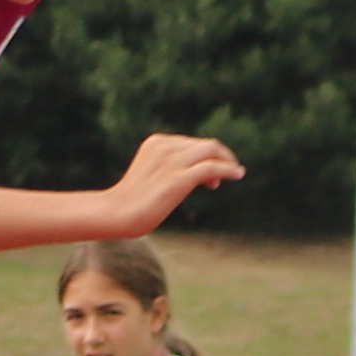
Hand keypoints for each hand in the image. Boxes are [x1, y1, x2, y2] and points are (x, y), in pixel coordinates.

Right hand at [113, 132, 245, 227]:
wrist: (117, 213)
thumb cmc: (131, 201)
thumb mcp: (149, 175)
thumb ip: (167, 168)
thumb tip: (193, 177)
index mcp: (156, 142)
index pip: (191, 143)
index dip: (205, 156)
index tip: (209, 176)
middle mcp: (165, 147)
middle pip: (205, 145)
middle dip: (220, 157)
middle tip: (226, 173)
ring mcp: (172, 162)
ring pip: (211, 151)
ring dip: (227, 161)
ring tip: (235, 173)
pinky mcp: (179, 178)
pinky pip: (212, 168)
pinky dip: (228, 170)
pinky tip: (237, 175)